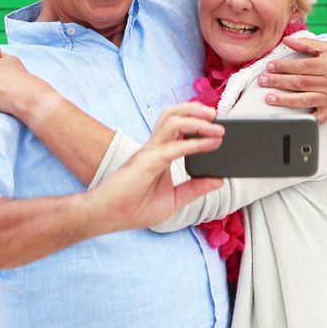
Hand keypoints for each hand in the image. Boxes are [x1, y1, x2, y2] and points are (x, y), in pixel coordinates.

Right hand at [88, 103, 224, 232]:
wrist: (108, 217)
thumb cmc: (133, 209)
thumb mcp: (174, 200)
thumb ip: (195, 189)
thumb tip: (219, 180)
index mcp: (160, 154)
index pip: (179, 128)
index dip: (197, 121)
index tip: (218, 126)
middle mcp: (155, 148)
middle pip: (174, 115)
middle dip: (196, 110)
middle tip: (216, 115)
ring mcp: (150, 152)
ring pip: (173, 122)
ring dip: (197, 120)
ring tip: (216, 124)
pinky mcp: (147, 161)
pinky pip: (174, 147)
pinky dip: (195, 143)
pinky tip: (211, 144)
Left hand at [257, 37, 326, 121]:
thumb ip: (306, 44)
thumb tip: (286, 40)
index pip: (301, 66)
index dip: (284, 67)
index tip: (270, 67)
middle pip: (300, 82)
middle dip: (279, 81)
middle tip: (262, 81)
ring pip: (305, 99)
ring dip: (286, 100)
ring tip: (269, 98)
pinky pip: (318, 117)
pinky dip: (306, 119)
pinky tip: (292, 119)